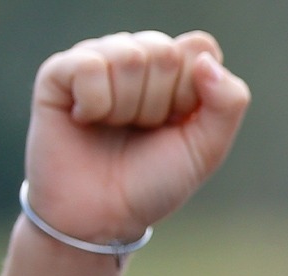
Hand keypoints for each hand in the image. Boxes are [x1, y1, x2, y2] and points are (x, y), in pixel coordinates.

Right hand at [26, 31, 249, 241]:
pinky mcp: (58, 73)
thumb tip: (205, 60)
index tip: (178, 124)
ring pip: (128, 56)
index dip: (192, 92)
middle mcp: (137, 57)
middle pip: (164, 51)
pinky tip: (85, 121)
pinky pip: (88, 66)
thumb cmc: (155, 181)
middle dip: (159, 104)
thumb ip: (228, 103)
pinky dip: (95, 104)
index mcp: (176, 70)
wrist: (103, 215)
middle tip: (143, 131)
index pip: (199, 47)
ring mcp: (97, 60)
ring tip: (114, 128)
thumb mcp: (207, 148)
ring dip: (127, 107)